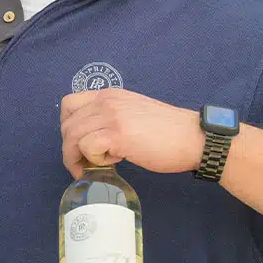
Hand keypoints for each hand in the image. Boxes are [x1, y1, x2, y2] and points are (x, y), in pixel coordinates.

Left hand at [60, 88, 204, 179]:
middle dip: (70, 149)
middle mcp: (106, 101)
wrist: (195, 138)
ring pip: (73, 137)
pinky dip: (94, 159)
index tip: (78, 144)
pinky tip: (114, 162)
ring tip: (98, 167)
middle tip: (85, 164)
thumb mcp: (133, 115)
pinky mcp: (118, 134)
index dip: (67, 127)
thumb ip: (112, 119)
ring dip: (79, 158)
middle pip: (67, 124)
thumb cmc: (168, 132)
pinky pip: (87, 146)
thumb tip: (92, 139)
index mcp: (109, 95)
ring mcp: (111, 116)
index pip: (68, 103)